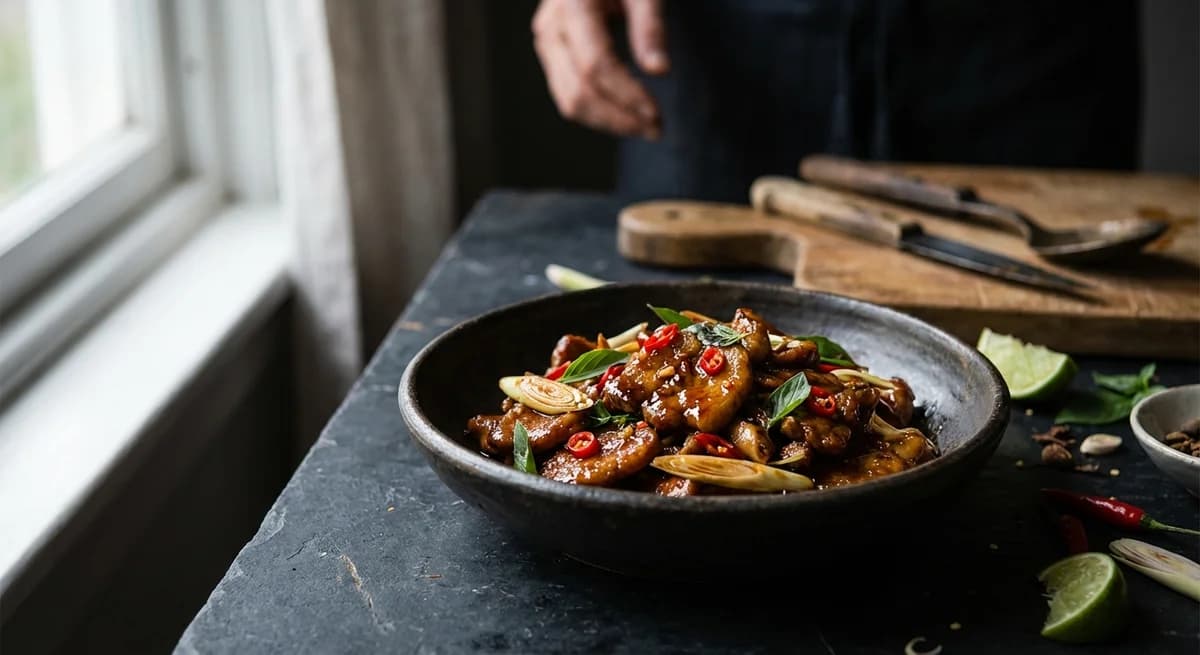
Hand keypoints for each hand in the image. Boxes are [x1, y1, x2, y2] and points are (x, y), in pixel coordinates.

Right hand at [532, 0, 668, 138]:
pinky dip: (597, 111)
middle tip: (656, 130)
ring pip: (568, 100)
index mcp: (572, 4)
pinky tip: (625, 114)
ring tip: (643, 127)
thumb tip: (659, 71)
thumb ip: (650, 26)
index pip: (595, 65)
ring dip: (607, 121)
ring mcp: (546, 42)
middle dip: (618, 118)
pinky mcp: (551, 54)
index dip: (626, 95)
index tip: (656, 114)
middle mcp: (551, 26)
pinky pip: (567, 94)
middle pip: (578, 91)